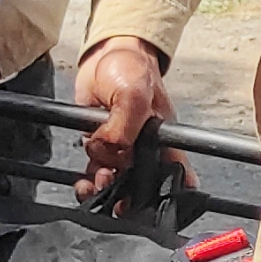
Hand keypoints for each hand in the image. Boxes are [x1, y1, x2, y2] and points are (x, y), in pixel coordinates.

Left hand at [73, 35, 174, 197]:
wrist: (103, 56)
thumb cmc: (130, 68)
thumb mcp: (133, 94)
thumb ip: (124, 127)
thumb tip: (109, 150)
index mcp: (165, 140)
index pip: (176, 177)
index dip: (166, 198)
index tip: (148, 205)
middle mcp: (146, 149)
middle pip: (141, 187)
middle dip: (126, 196)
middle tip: (114, 191)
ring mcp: (123, 149)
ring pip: (116, 183)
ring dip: (104, 189)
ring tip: (98, 180)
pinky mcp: (100, 147)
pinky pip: (96, 173)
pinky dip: (88, 182)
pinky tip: (84, 182)